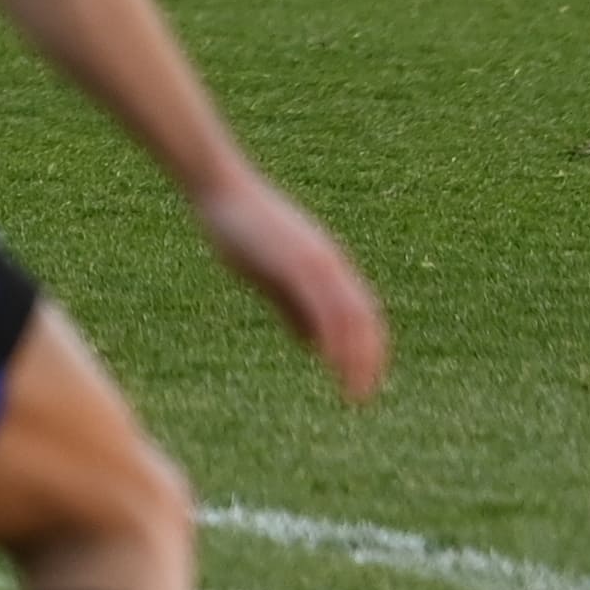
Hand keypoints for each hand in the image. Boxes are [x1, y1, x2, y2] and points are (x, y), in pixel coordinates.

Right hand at [191, 173, 390, 402]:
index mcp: (327, 266)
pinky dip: (332, 336)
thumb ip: (292, 306)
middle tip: (362, 397)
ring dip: (354, 357)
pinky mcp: (298, 262)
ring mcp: (316, 262)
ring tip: (352, 391)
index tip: (364, 380)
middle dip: (368, 360)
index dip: (367, 348)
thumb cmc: (240, 231)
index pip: (361, 313)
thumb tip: (311, 343)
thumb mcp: (271, 276)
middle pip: (364, 318)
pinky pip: (323, 305)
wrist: (222, 192)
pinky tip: (328, 363)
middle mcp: (330, 264)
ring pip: (349, 315)